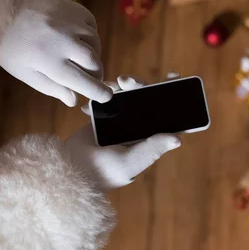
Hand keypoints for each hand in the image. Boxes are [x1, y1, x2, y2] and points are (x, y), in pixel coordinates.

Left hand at [0, 0, 112, 106]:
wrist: (1, 10)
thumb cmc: (11, 48)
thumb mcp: (26, 74)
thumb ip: (52, 87)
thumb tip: (73, 100)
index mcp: (51, 62)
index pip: (84, 82)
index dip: (99, 92)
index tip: (106, 97)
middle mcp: (64, 41)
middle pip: (94, 62)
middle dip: (96, 73)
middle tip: (90, 77)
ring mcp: (70, 22)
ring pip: (95, 43)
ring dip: (93, 54)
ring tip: (80, 58)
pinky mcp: (73, 8)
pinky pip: (91, 26)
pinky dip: (89, 35)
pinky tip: (76, 38)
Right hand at [66, 76, 181, 188]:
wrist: (71, 169)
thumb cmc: (104, 172)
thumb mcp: (131, 162)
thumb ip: (152, 148)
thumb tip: (178, 139)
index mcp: (148, 139)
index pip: (164, 116)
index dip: (170, 97)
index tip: (173, 77)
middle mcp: (136, 128)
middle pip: (145, 100)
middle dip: (140, 86)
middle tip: (128, 81)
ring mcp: (118, 121)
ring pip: (126, 97)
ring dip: (122, 87)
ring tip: (113, 85)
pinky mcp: (102, 117)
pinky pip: (106, 99)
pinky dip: (102, 94)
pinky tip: (96, 97)